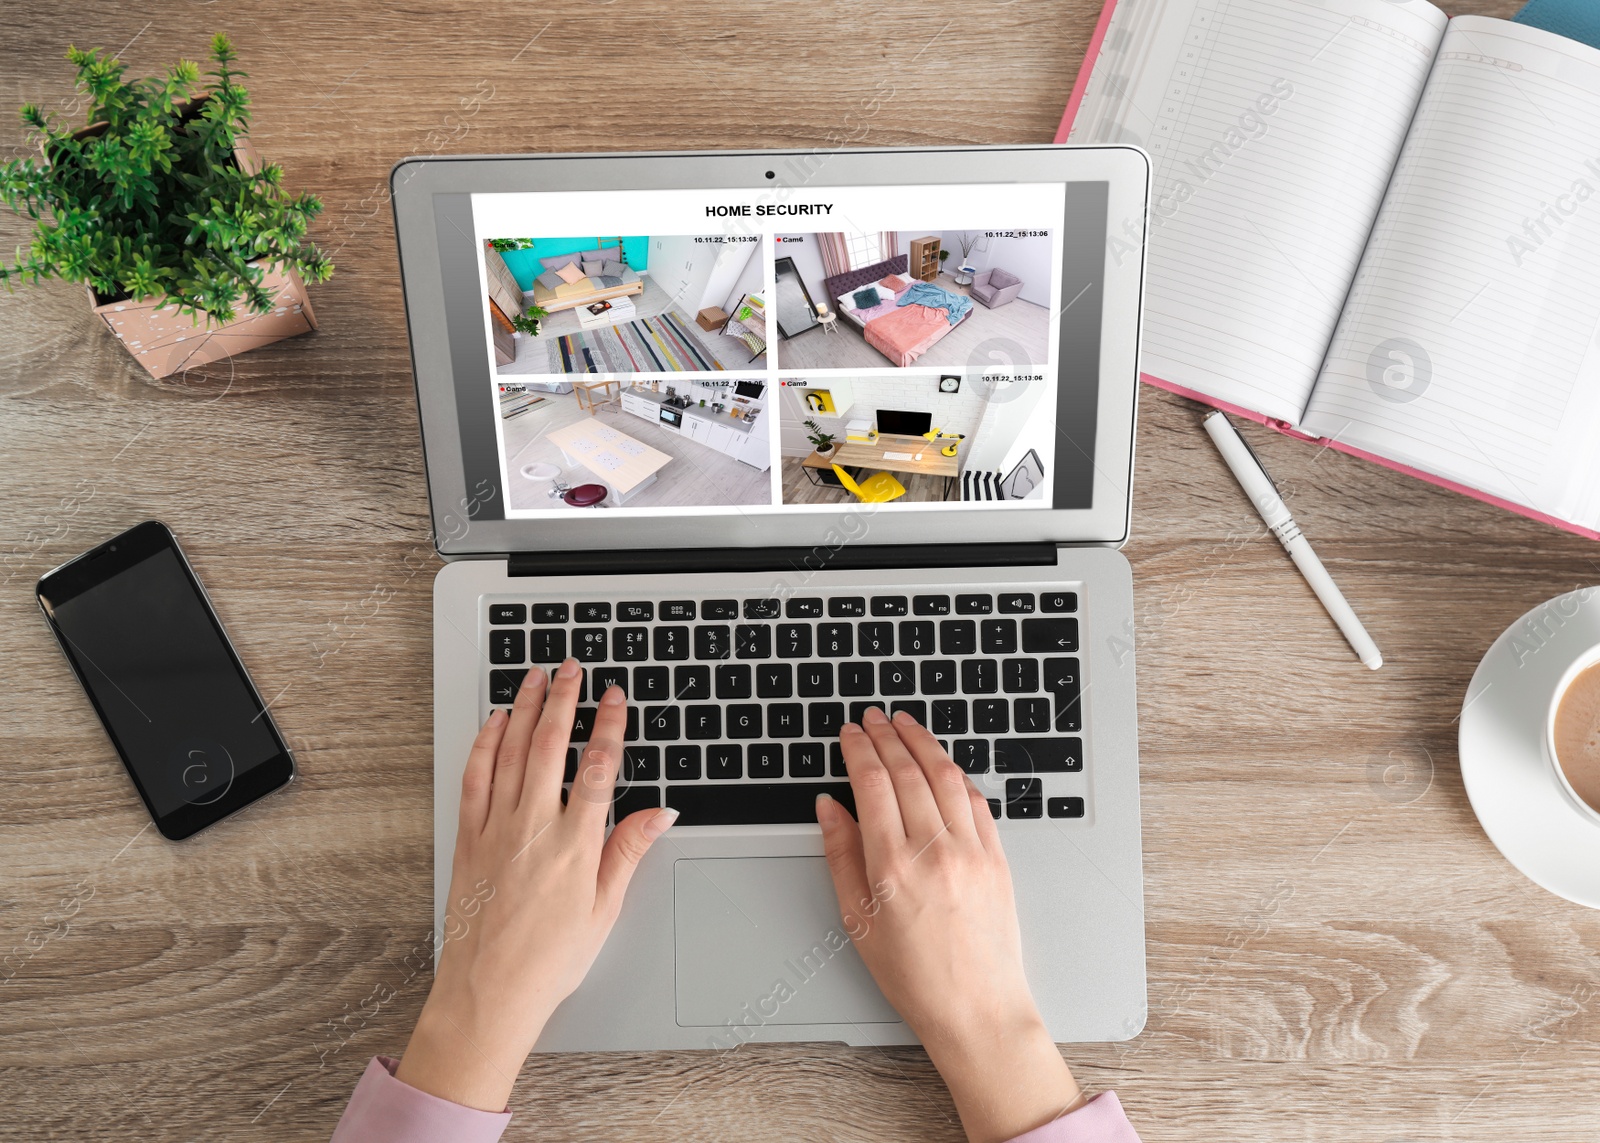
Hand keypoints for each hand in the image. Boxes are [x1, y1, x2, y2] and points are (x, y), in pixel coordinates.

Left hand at [394, 660, 676, 1110]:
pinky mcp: (468, 838)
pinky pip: (475, 777)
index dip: (610, 726)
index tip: (615, 698)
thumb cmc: (547, 960)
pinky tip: (493, 723)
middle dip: (563, 700)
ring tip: (535, 677)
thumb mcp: (604, 909)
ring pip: (511, 751)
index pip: (599, 768)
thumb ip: (628, 851)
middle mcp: (534, 828)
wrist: (489, 992)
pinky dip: (484, 744)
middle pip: (551, 745)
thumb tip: (658, 812)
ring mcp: (496, 829)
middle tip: (572, 668)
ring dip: (524, 708)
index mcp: (575, 845)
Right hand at [818, 707, 1083, 1142]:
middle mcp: (934, 851)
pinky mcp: (998, 858)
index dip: (858, 749)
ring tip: (906, 724)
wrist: (977, 1010)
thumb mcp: (858, 921)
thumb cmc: (916, 977)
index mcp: (893, 867)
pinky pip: (975, 800)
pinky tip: (943, 764)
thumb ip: (841, 857)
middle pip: (907, 771)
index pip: (872, 785)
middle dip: (887, 736)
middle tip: (873, 717)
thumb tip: (829, 808)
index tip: (850, 732)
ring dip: (923, 743)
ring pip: (945, 776)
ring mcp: (971, 851)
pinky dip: (956, 774)